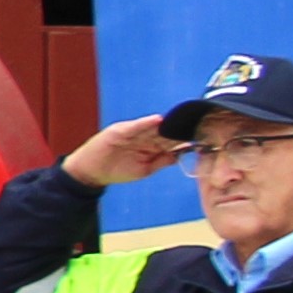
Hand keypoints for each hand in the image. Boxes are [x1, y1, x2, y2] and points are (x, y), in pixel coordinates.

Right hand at [67, 117, 187, 189]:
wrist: (91, 172)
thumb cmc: (116, 170)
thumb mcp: (145, 169)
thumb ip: (162, 161)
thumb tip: (180, 155)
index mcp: (152, 146)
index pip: (172, 140)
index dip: (185, 138)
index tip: (202, 137)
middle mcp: (144, 137)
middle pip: (165, 131)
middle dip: (179, 129)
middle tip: (197, 125)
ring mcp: (132, 133)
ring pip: (153, 127)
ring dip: (166, 124)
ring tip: (182, 120)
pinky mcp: (119, 131)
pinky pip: (135, 127)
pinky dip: (145, 123)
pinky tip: (158, 120)